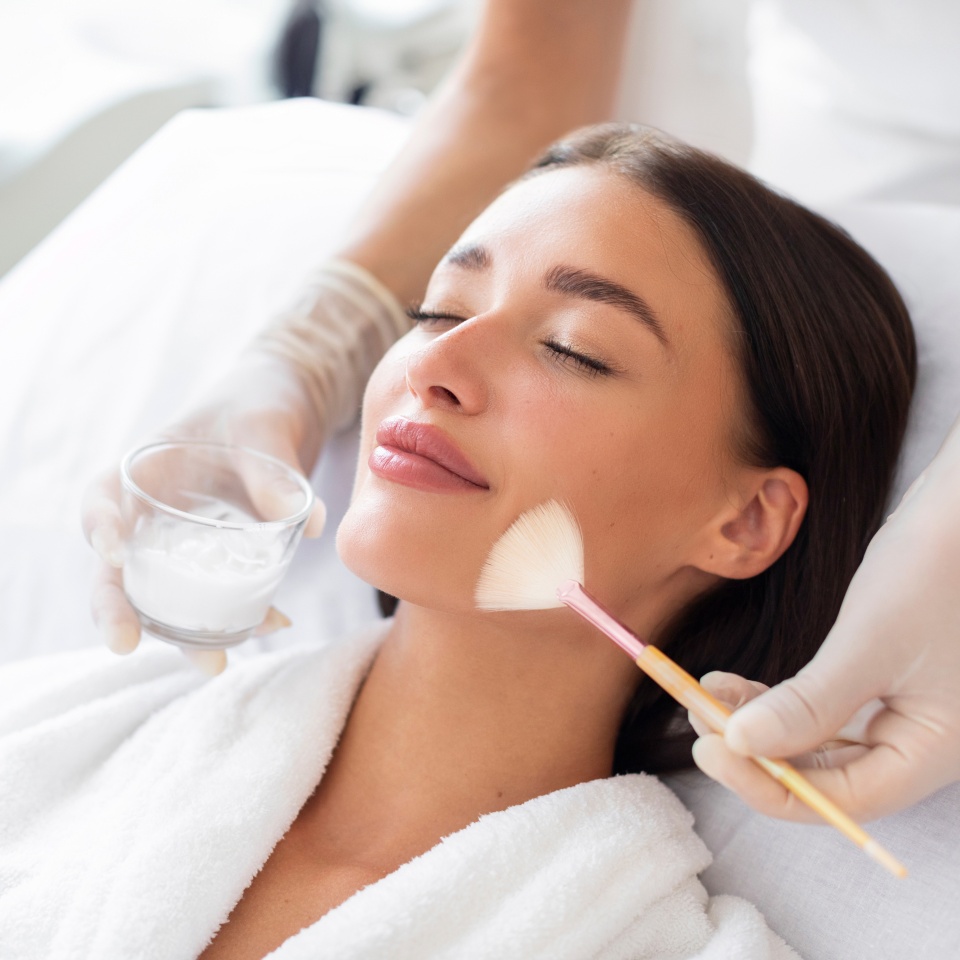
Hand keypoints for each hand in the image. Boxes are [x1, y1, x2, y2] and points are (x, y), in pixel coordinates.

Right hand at [81, 353, 327, 674]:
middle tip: (125, 644)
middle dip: (118, 608)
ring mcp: (185, 541)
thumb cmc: (260, 403)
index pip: (101, 500)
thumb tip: (306, 522)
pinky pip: (220, 593)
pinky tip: (273, 622)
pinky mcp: (221, 557)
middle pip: (118, 567)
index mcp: (144, 469)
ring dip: (184, 632)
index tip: (111, 550)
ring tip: (215, 662)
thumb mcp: (265, 427)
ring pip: (167, 595)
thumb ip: (275, 470)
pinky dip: (240, 612)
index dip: (98, 527)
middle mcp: (154, 513)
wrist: (289, 407)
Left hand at [690, 418, 959, 821]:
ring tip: (706, 694)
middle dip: (758, 751)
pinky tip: (734, 685)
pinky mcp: (883, 681)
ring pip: (819, 741)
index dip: (770, 785)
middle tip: (697, 720)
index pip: (843, 799)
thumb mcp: (868, 645)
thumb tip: (741, 747)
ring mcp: (904, 712)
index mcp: (933, 751)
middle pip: (828, 775)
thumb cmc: (935, 571)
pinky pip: (823, 710)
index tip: (709, 751)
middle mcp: (921, 742)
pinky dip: (779, 702)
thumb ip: (809, 705)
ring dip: (761, 724)